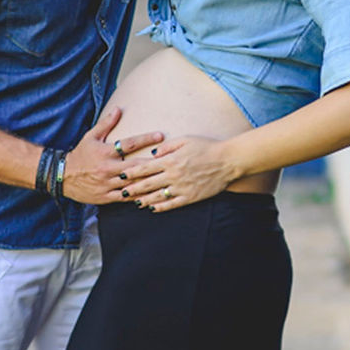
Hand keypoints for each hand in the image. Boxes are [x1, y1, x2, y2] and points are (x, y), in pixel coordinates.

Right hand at [62, 107, 163, 204]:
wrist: (62, 176)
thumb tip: (118, 109)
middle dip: (153, 163)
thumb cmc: (80, 154)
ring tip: (165, 178)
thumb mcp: (91, 137)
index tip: (160, 135)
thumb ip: (106, 124)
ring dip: (148, 181)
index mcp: (105, 152)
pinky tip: (151, 194)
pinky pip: (125, 197)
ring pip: (132, 183)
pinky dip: (138, 196)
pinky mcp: (106, 197)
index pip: (129, 143)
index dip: (146, 138)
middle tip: (170, 159)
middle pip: (135, 165)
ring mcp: (107, 184)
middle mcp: (107, 168)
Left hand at [122, 135, 236, 209]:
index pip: (145, 167)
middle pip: (147, 184)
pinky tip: (153, 209)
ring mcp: (181, 188)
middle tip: (122, 192)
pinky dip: (161, 207)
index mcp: (170, 160)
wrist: (228, 161)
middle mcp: (173, 175)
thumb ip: (167, 146)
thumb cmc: (207, 147)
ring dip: (144, 200)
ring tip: (135, 202)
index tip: (121, 176)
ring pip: (157, 196)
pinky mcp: (190, 197)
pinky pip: (172, 204)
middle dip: (133, 188)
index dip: (131, 173)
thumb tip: (152, 153)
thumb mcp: (185, 140)